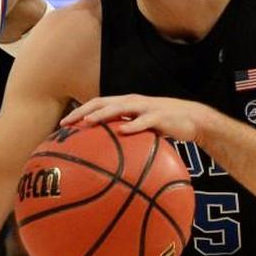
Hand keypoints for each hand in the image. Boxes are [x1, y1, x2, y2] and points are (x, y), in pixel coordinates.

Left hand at [59, 94, 213, 143]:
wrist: (192, 119)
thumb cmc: (162, 125)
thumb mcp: (140, 128)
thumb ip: (123, 134)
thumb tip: (104, 153)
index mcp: (124, 104)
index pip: (96, 104)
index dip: (79, 111)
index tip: (63, 123)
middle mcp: (131, 102)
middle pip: (102, 103)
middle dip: (83, 111)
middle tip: (68, 123)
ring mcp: (145, 107)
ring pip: (120, 108)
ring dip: (103, 114)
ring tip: (88, 122)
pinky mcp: (160, 116)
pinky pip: (145, 121)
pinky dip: (133, 125)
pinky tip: (123, 131)